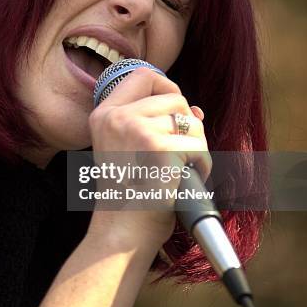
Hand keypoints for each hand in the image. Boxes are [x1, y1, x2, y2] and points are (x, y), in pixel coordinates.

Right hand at [87, 67, 211, 251]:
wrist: (123, 231)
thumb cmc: (131, 195)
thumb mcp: (129, 149)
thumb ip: (154, 122)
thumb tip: (195, 110)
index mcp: (104, 114)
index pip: (141, 75)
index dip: (166, 88)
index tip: (173, 113)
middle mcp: (116, 117)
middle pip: (174, 96)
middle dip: (187, 124)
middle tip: (179, 152)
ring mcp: (135, 129)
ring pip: (190, 120)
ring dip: (195, 146)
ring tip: (181, 168)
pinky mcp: (158, 147)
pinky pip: (198, 144)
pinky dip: (202, 164)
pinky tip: (186, 178)